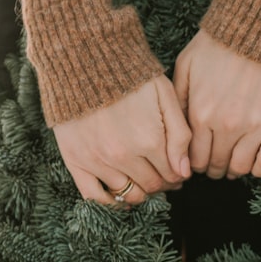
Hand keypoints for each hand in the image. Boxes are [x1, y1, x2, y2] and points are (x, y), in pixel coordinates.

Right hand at [53, 76, 191, 204]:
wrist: (84, 58)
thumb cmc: (130, 74)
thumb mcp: (165, 95)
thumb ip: (180, 134)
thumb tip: (184, 172)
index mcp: (149, 139)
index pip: (172, 174)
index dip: (178, 175)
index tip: (178, 171)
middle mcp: (124, 155)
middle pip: (152, 186)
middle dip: (163, 185)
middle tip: (165, 178)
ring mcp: (98, 161)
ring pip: (128, 194)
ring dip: (141, 193)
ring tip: (145, 183)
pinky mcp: (76, 161)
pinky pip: (94, 196)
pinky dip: (111, 203)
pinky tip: (121, 197)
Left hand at [174, 30, 260, 179]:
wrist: (260, 26)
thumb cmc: (219, 44)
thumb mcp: (186, 67)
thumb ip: (178, 101)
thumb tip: (174, 132)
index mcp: (202, 114)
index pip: (193, 158)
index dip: (193, 163)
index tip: (197, 160)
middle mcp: (227, 125)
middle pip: (215, 165)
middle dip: (211, 168)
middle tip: (213, 163)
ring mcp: (254, 127)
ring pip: (240, 168)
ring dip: (233, 170)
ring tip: (232, 163)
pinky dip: (259, 169)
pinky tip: (253, 163)